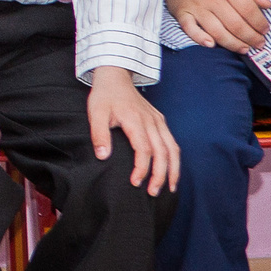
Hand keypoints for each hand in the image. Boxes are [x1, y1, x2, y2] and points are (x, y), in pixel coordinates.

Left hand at [86, 68, 177, 197]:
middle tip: (153, 192)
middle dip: (160, 175)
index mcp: (135, 120)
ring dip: (173, 170)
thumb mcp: (95, 113)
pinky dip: (174, 159)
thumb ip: (99, 134)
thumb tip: (103, 156)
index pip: (144, 149)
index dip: (142, 168)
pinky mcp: (160, 121)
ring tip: (170, 188)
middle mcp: (151, 122)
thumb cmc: (104, 96)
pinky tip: (172, 171)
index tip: (136, 182)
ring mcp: (158, 121)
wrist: (115, 77)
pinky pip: (172, 142)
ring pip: (172, 148)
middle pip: (163, 152)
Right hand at [167, 0, 270, 52]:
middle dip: (251, 37)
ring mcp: (196, 7)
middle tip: (259, 44)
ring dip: (233, 44)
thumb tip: (268, 5)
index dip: (260, 23)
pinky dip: (200, 38)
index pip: (248, 9)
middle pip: (235, 24)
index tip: (266, 31)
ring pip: (217, 31)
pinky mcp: (182, 14)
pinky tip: (211, 45)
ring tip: (244, 49)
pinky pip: (190, 29)